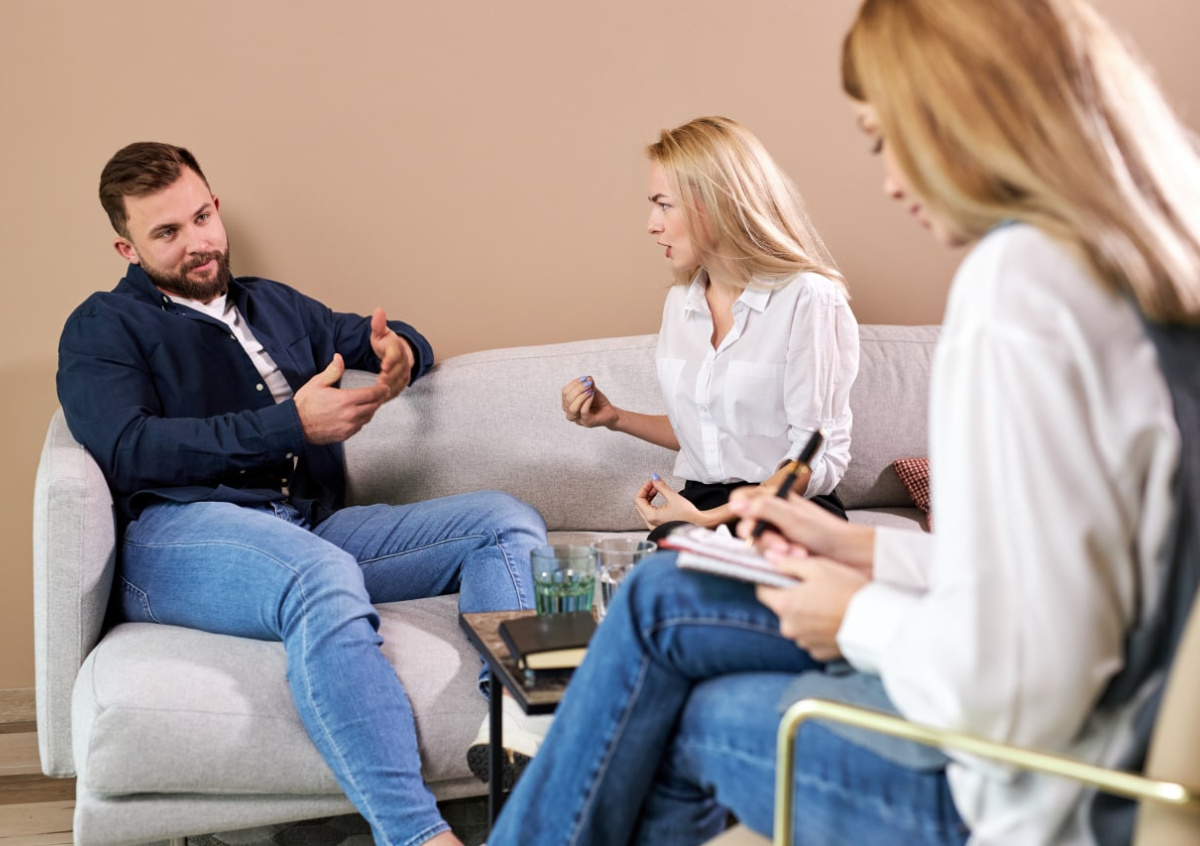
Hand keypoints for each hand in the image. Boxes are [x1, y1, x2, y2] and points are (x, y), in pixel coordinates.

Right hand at [295, 353, 388, 444]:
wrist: (295, 425)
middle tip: (382, 394)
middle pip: (374, 406)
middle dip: (379, 399)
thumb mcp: (317, 383)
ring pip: (368, 417)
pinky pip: (360, 426)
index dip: (381, 390)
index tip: (386, 387)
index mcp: (345, 400)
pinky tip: (359, 414)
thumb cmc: (305, 404)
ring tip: (371, 403)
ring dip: (372, 409)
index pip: (372, 394)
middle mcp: (350, 415)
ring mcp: (348, 427)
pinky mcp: (345, 435)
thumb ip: (332, 371)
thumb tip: (339, 357)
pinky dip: (362, 419)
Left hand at [370, 308, 414, 399]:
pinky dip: (389, 395)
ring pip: (398, 383)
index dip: (390, 361)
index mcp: (397, 349)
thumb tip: (378, 310)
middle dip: (389, 378)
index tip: (384, 366)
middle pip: (398, 371)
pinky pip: (397, 390)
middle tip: (379, 384)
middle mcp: (404, 362)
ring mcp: (405, 373)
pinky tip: (380, 400)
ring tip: (379, 394)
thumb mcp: (380, 332)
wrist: (399, 352)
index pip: (395, 355)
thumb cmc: (387, 343)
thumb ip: (378, 324)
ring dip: (389, 389)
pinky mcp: (403, 383)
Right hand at [562, 375, 618, 428]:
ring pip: (572, 408)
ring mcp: (579, 419)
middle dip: (578, 389)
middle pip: (567, 399)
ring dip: (581, 396)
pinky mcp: (587, 422)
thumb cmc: (599, 402)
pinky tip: (592, 395)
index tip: (584, 378)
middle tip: (588, 383)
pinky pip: (583, 411)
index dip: (573, 384)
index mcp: (568, 404)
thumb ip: (588, 385)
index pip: (565, 392)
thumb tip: (587, 378)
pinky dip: (587, 401)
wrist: (611, 413)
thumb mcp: (592, 390)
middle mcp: (571, 413)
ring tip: (590, 390)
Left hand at [633, 476, 703, 528]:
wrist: (699, 525)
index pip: (638, 499)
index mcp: (652, 516)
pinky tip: (660, 498)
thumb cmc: (689, 515)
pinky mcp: (660, 526)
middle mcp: (651, 523)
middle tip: (655, 484)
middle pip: (640, 504)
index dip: (644, 488)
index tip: (652, 482)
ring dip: (649, 498)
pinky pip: (651, 514)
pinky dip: (653, 505)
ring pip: (645, 509)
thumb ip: (661, 486)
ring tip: (658, 490)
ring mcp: (655, 526)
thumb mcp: (673, 497)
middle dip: (646, 492)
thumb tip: (654, 478)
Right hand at [729, 487, 874, 575]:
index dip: (742, 511)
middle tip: (781, 545)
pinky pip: (770, 558)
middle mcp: (774, 516)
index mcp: (776, 500)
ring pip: (760, 544)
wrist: (851, 555)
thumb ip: (764, 508)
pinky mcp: (783, 553)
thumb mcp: (793, 517)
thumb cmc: (828, 532)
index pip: (743, 499)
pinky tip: (798, 559)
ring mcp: (779, 534)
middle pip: (749, 526)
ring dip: (776, 550)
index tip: (751, 525)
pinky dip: (782, 560)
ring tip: (797, 553)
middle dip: (765, 538)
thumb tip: (735, 504)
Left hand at [755, 554, 868, 660]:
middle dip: (795, 598)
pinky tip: (836, 620)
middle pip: (783, 608)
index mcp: (785, 605)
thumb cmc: (847, 590)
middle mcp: (789, 628)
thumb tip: (769, 558)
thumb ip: (789, 563)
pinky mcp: (820, 653)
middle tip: (818, 588)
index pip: (763, 591)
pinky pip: (813, 638)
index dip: (773, 581)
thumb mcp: (817, 567)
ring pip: (799, 624)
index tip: (787, 576)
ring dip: (808, 615)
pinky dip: (820, 630)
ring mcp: (804, 643)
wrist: (877, 621)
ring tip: (831, 605)